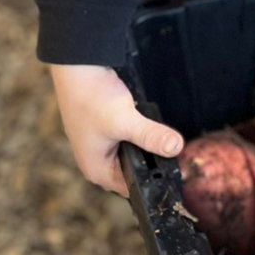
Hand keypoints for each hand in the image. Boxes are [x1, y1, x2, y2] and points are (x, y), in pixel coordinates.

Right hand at [50, 63, 183, 196]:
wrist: (77, 66)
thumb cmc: (91, 96)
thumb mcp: (125, 120)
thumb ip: (151, 136)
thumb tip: (176, 148)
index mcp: (96, 170)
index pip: (133, 189)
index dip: (154, 181)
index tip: (176, 170)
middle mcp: (97, 161)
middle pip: (135, 171)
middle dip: (153, 160)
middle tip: (172, 148)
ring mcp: (102, 144)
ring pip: (134, 152)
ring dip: (146, 143)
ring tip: (160, 133)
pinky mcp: (107, 128)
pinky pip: (130, 137)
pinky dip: (140, 130)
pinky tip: (147, 120)